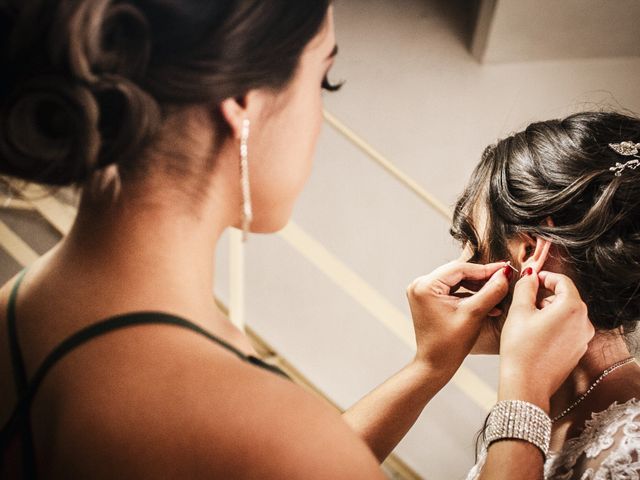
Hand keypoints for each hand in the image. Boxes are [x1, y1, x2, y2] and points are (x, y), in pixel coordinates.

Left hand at [406, 260, 510, 378]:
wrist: (435, 364)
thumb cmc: (450, 344)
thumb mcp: (473, 315)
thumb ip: (491, 291)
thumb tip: (505, 274)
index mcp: (425, 286)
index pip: (460, 269)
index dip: (485, 269)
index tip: (506, 268)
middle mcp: (420, 284)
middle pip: (458, 273)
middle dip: (482, 277)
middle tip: (504, 277)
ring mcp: (423, 291)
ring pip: (457, 280)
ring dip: (477, 286)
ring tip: (498, 291)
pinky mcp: (428, 298)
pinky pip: (452, 289)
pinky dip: (469, 294)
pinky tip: (488, 302)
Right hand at [498, 269, 594, 411]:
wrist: (526, 384)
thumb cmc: (521, 348)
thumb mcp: (519, 311)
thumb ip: (526, 287)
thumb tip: (529, 275)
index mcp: (572, 308)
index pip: (563, 281)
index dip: (545, 276)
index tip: (531, 279)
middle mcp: (584, 322)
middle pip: (566, 297)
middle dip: (546, 294)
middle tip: (525, 299)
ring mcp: (583, 339)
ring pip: (566, 314)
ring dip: (549, 311)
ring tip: (527, 319)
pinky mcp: (577, 351)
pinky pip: (567, 330)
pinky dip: (553, 326)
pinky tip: (535, 334)